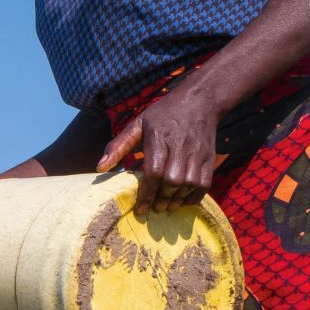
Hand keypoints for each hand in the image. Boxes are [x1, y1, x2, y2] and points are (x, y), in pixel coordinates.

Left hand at [98, 87, 218, 209]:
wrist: (200, 100)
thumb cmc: (164, 113)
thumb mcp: (138, 123)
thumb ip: (119, 145)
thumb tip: (100, 168)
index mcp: (159, 137)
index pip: (153, 171)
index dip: (146, 193)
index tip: (140, 209)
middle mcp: (180, 146)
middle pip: (172, 181)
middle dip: (162, 199)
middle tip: (154, 208)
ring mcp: (197, 152)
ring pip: (189, 184)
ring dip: (178, 200)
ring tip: (167, 206)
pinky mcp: (209, 157)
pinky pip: (204, 183)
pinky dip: (195, 196)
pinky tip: (183, 200)